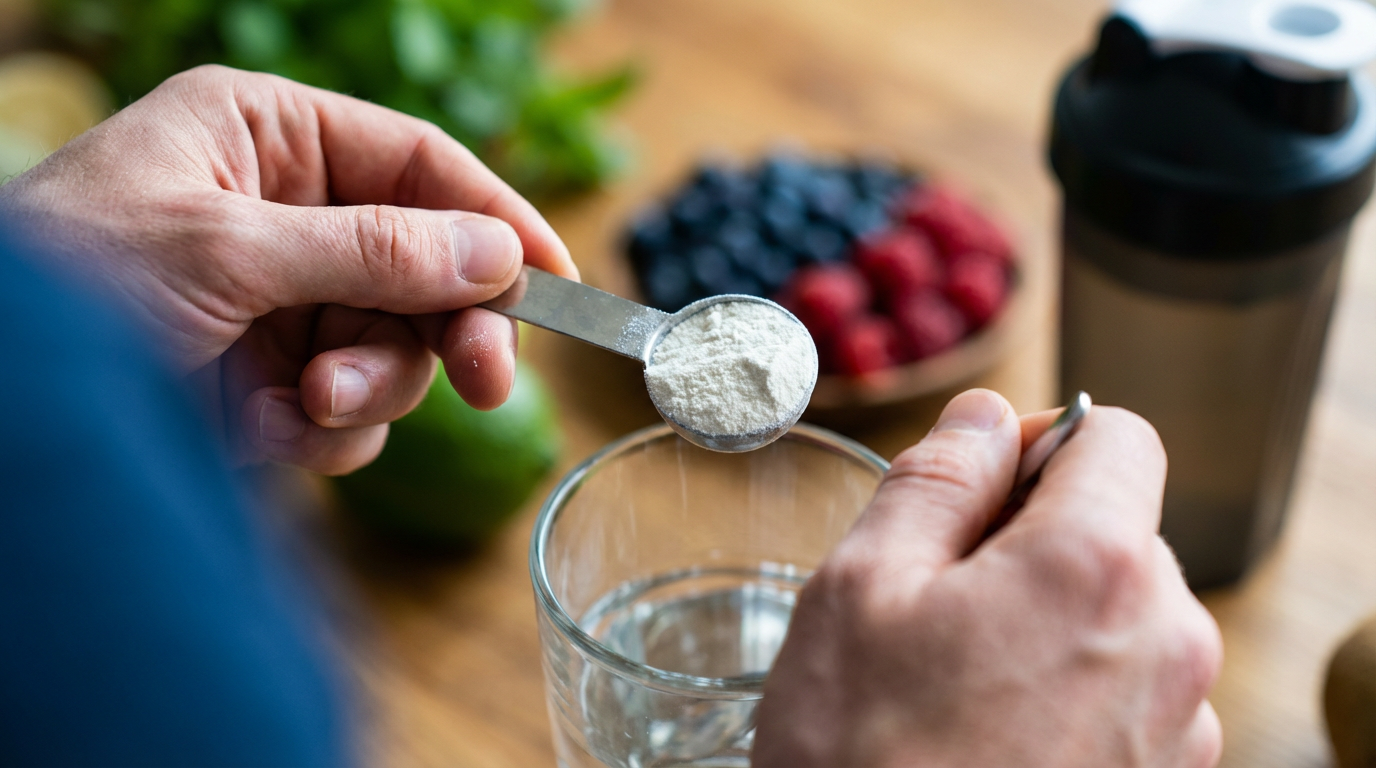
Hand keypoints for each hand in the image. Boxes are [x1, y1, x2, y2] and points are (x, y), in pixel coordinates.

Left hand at [0, 65, 576, 473]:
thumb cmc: (61, 280)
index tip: (558, 280)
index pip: (422, 166)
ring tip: (307, 402)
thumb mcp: (224, 249)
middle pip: (426, 267)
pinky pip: (346, 411)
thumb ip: (372, 251)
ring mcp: (278, 301)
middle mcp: (285, 213)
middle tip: (484, 380)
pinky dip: (319, 432)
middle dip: (444, 327)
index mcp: (270, 136)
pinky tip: (257, 429)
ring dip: (369, 385)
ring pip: (394, 347)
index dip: (498, 220)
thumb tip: (499, 254)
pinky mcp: (265, 381)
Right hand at [752, 390, 1222, 767]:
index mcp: (1097, 566)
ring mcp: (1177, 724)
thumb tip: (986, 415)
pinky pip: (1127, 688)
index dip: (1039, 439)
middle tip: (937, 601)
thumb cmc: (860, 758)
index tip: (977, 486)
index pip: (1115, 433)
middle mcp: (1168, 640)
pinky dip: (1068, 683)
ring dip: (1048, 615)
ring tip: (957, 679)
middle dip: (1034, 535)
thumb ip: (937, 476)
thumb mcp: (862, 586)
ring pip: (1121, 611)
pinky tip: (991, 730)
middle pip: (1120, 524)